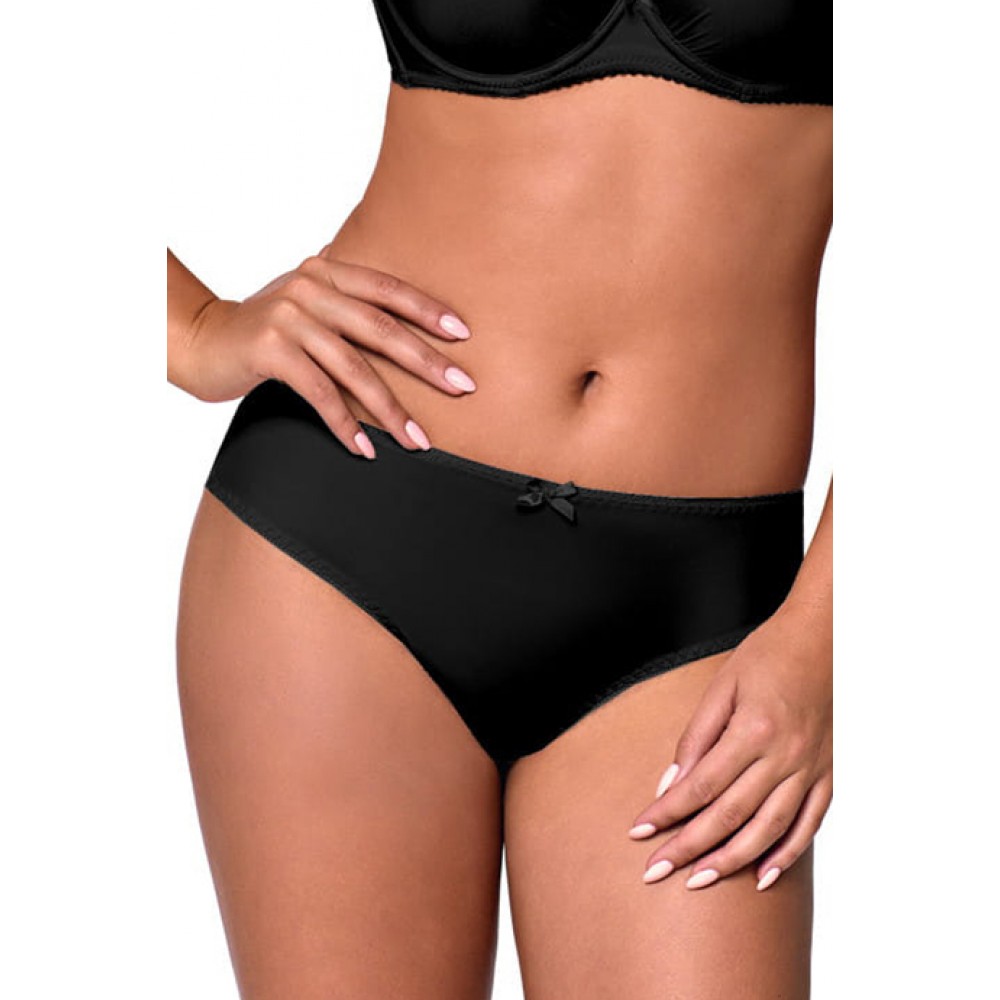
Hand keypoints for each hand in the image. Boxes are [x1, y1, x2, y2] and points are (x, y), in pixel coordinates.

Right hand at [170, 247, 476, 456]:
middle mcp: (309, 288)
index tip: (464, 335)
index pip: (388, 289)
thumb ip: (342, 299)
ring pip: (355, 368)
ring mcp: (289, 317)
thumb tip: (393, 311)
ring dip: (391, 409)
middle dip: (425, 361)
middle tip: (462, 386)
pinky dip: (346, 425)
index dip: (428, 310)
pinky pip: (321, 394)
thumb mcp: (303, 301)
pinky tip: (366, 449)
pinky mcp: (270, 351)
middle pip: (381, 328)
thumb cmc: (260, 327)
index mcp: (325, 272)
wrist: (198, 341)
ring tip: (418, 440)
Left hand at [627, 601, 831, 891]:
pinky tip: (762, 876)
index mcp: (754, 730)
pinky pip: (809, 824)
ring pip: (768, 829)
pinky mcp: (827, 775)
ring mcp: (810, 769)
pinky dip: (787, 854)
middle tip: (656, 871)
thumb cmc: (767, 655)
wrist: (823, 638)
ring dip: (731, 860)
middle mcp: (785, 756)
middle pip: (730, 815)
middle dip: (689, 847)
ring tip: (699, 880)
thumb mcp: (722, 685)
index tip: (639, 833)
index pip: (701, 785)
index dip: (667, 812)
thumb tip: (671, 783)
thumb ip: (696, 737)